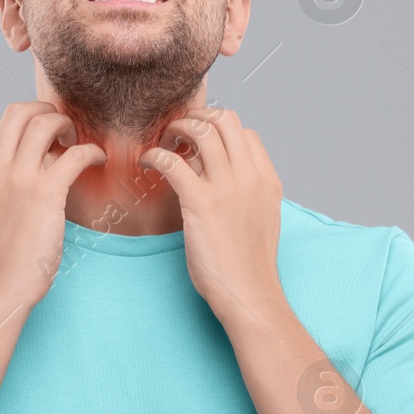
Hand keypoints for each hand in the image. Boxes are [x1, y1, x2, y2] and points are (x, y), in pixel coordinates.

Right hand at [0, 101, 106, 309]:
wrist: (2, 286)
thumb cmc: (1, 258)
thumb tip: (27, 168)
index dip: (23, 125)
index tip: (42, 140)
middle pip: (17, 111)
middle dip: (44, 110)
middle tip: (61, 128)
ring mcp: (19, 179)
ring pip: (43, 123)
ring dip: (66, 125)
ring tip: (77, 142)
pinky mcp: (45, 193)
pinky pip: (74, 154)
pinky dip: (91, 151)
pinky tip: (97, 160)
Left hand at [138, 106, 284, 320]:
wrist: (249, 295)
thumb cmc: (247, 265)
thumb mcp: (258, 219)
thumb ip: (243, 192)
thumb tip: (208, 171)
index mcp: (267, 180)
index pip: (245, 132)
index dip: (218, 130)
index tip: (198, 143)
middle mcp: (251, 177)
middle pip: (225, 120)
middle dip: (197, 117)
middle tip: (177, 133)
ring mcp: (228, 188)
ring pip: (201, 131)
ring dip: (175, 129)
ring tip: (161, 143)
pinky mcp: (202, 204)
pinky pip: (173, 162)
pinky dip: (155, 156)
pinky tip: (146, 163)